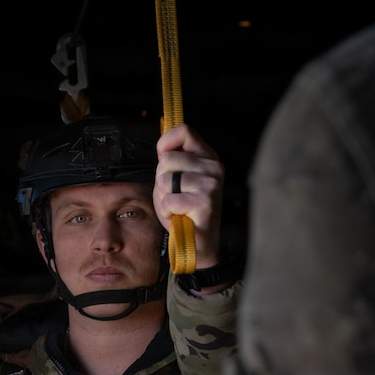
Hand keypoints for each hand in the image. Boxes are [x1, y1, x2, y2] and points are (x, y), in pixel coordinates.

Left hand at [153, 123, 224, 268]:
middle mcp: (214, 167)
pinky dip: (167, 212)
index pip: (184, 131)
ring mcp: (211, 184)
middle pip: (167, 159)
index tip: (162, 159)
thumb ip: (172, 162)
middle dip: (160, 180)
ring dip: (162, 198)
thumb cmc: (184, 211)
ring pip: (165, 180)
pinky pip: (169, 200)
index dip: (165, 143)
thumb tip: (162, 148)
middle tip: (173, 196)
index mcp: (207, 157)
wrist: (198, 244)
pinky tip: (179, 216)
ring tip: (176, 208)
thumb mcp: (176, 180)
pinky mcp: (205, 202)